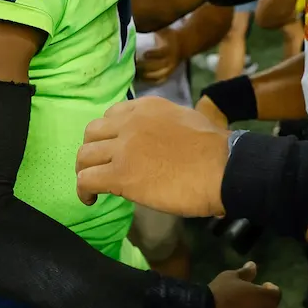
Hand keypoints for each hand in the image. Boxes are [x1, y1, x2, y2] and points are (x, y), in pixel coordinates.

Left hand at [76, 97, 228, 216]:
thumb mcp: (188, 119)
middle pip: (92, 132)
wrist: (224, 168)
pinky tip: (90, 200)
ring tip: (92, 186)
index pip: (112, 115)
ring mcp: (123, 148)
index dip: (109, 134)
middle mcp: (130, 122)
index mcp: (148, 107)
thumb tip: (162, 142)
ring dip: (85, 171)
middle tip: (100, 167)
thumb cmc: (216, 149)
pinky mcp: (120, 175)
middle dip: (92, 150)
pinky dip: (83, 191)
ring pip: (84, 156)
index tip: (113, 149)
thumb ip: (166, 124)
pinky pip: (87, 180)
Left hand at [135, 28, 182, 84]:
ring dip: (145, 75)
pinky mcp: (168, 74)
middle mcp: (170, 60)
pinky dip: (149, 81)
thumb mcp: (163, 30)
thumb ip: (153, 29)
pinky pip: (159, 81)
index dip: (153, 54)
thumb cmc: (169, 36)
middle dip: (144, 66)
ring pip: (157, 76)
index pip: (162, 53)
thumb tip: (138, 24)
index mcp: (169, 49)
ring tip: (134, 72)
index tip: (143, 54)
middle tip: (133, 63)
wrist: (182, 45)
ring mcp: (170, 69)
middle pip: (158, 66)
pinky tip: (139, 79)